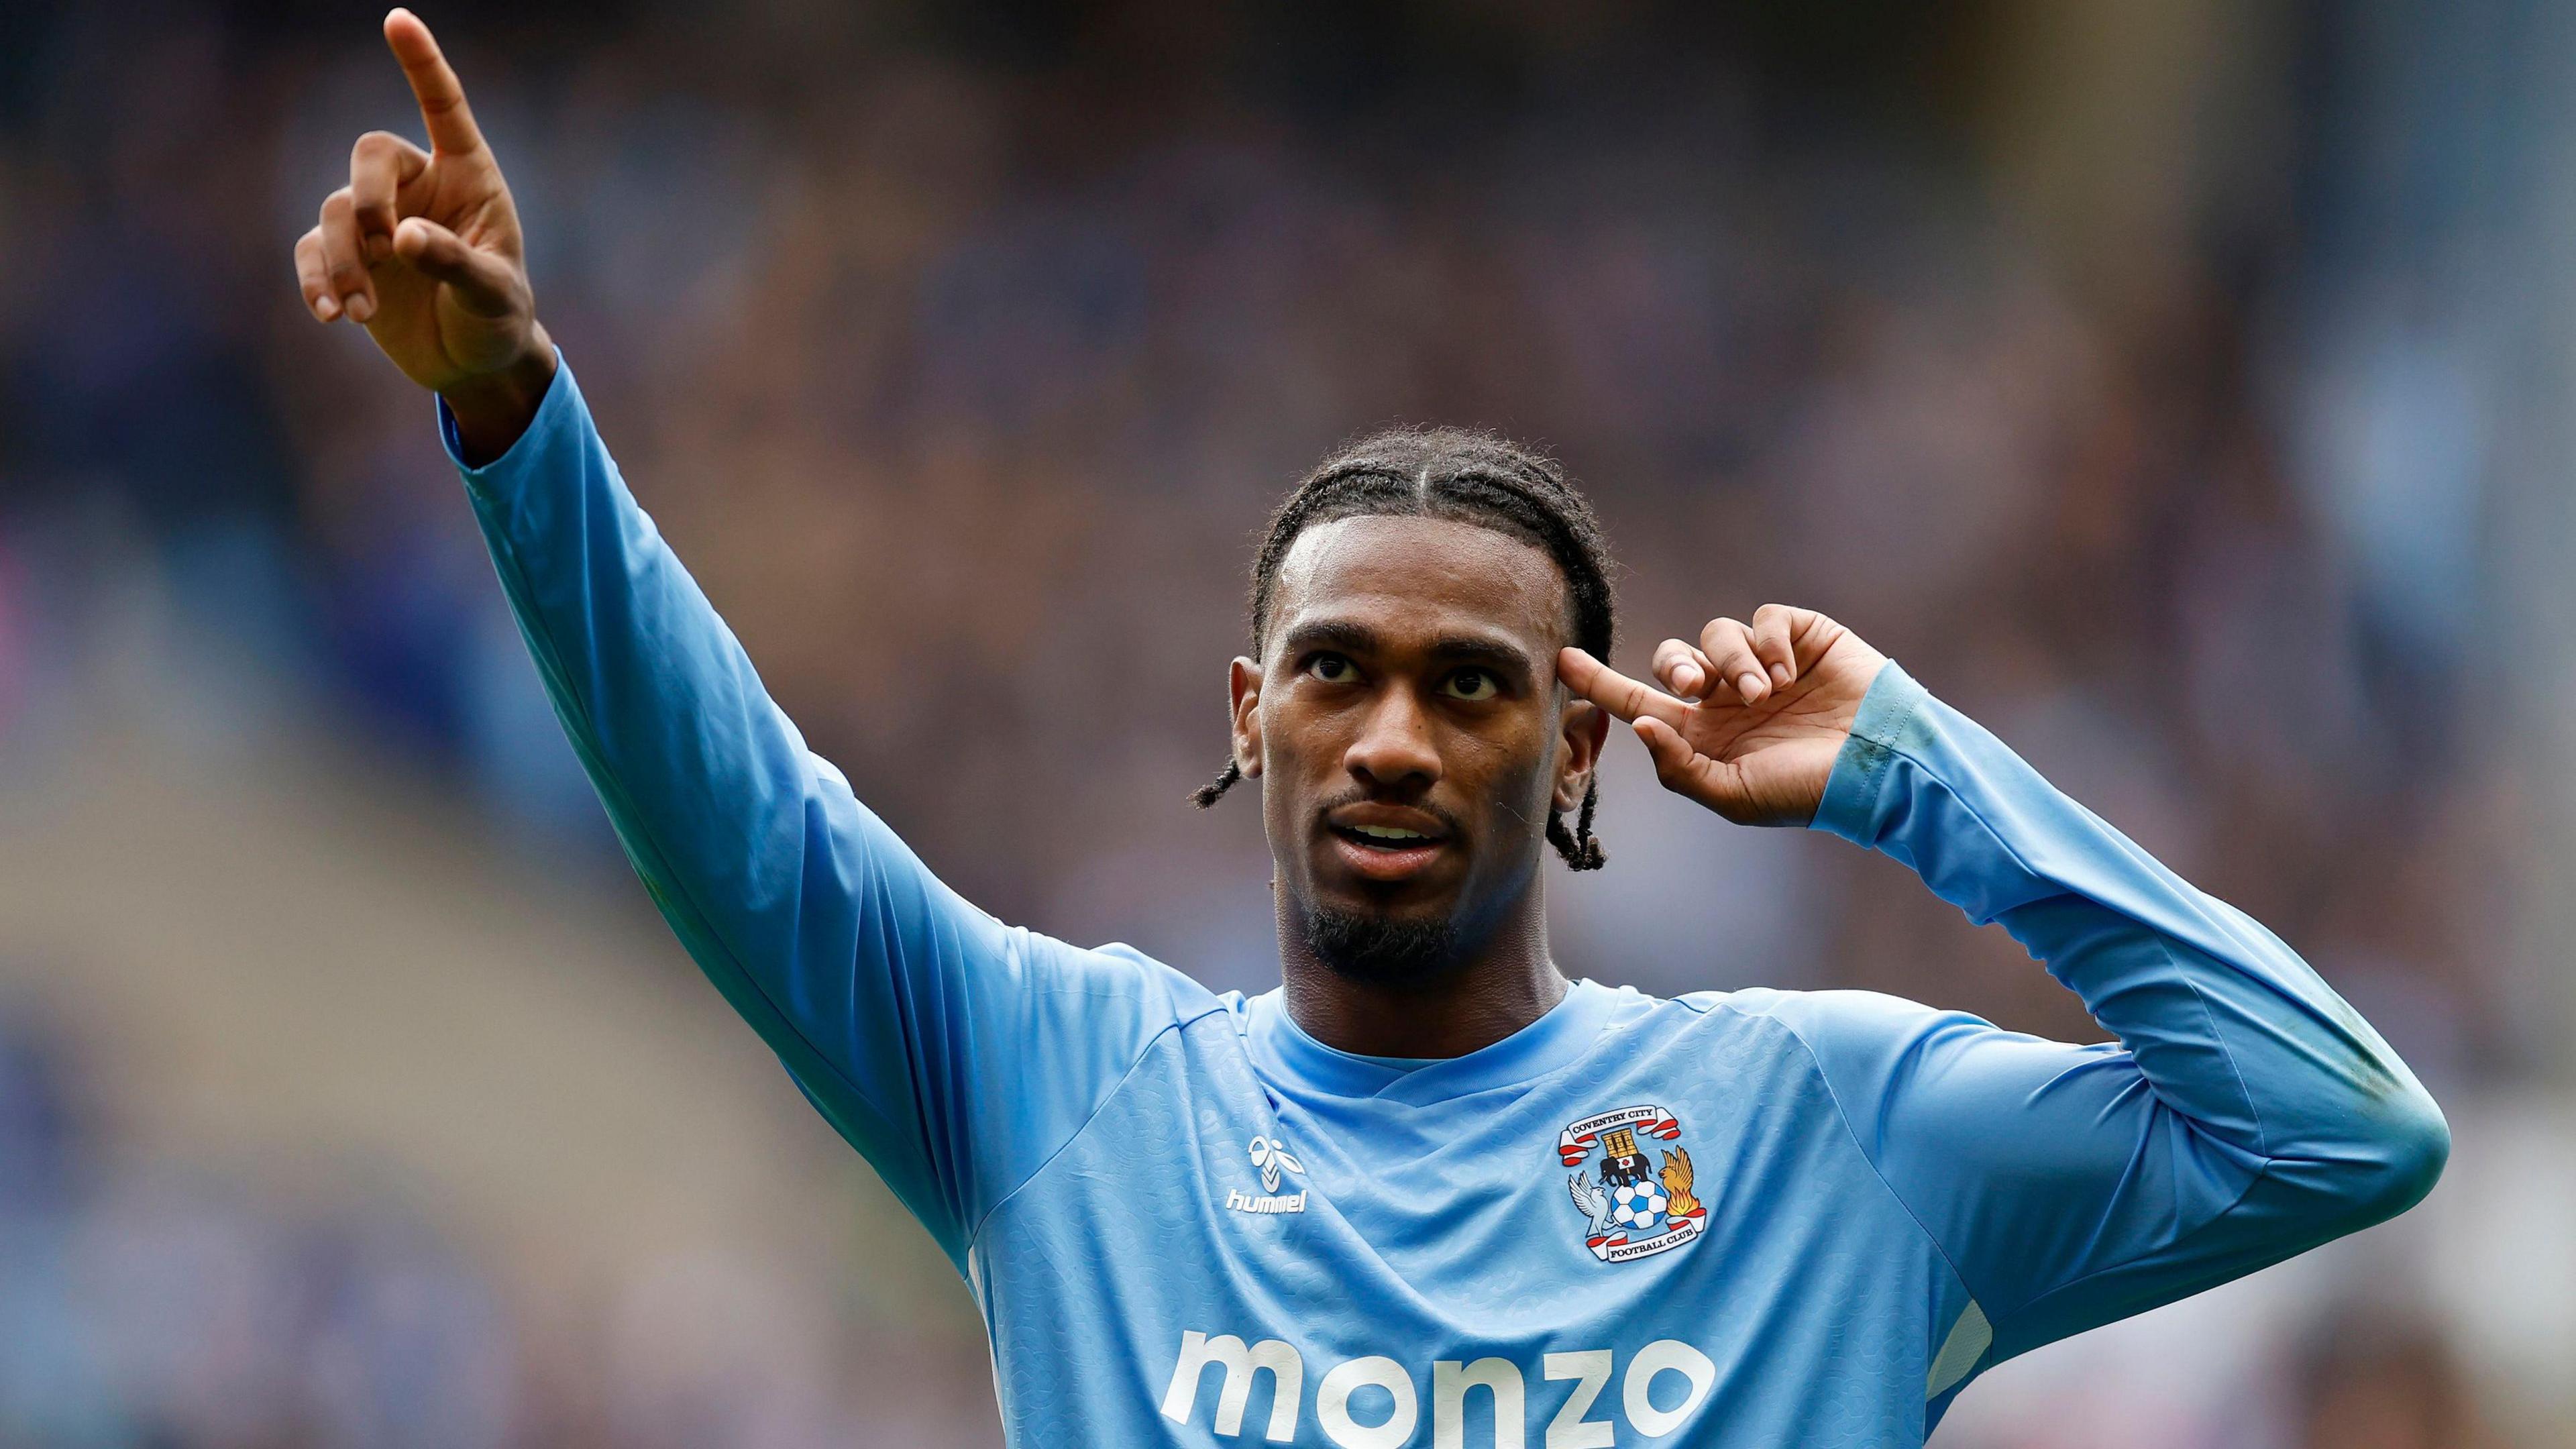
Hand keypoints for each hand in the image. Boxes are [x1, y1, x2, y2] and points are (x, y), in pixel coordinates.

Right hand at [292, 8, 552, 456]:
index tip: (398, 21)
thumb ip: (455, 261)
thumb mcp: (493, 293)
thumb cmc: (499, 317)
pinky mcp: (347, 258)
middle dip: (366, 195)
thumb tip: (399, 237)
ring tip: (361, 311)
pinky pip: (311, 252)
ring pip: (335, 209)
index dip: (421, 64)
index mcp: (468, 177)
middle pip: (370, 155)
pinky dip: (314, 279)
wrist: (474, 361)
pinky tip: (330, 315)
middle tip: (380, 242)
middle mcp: (417, 187)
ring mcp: (376, 221)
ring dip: (341, 259)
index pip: (443, 108)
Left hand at [1558, 604, 1888, 826]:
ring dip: (1731, 662)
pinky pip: (1763, 619)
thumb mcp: (1734, 797)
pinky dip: (1767, 643)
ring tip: (1762, 694)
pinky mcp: (1799, 638)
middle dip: (1674, 663)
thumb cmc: (1806, 791)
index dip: (1598, 681)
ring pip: (1716, 634)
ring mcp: (1763, 663)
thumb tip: (1640, 725)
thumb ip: (1680, 767)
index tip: (1561, 660)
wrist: (1877, 767)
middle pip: (1672, 658)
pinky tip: (1787, 674)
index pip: (1637, 700)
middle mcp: (1726, 695)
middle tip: (1695, 686)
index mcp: (1703, 733)